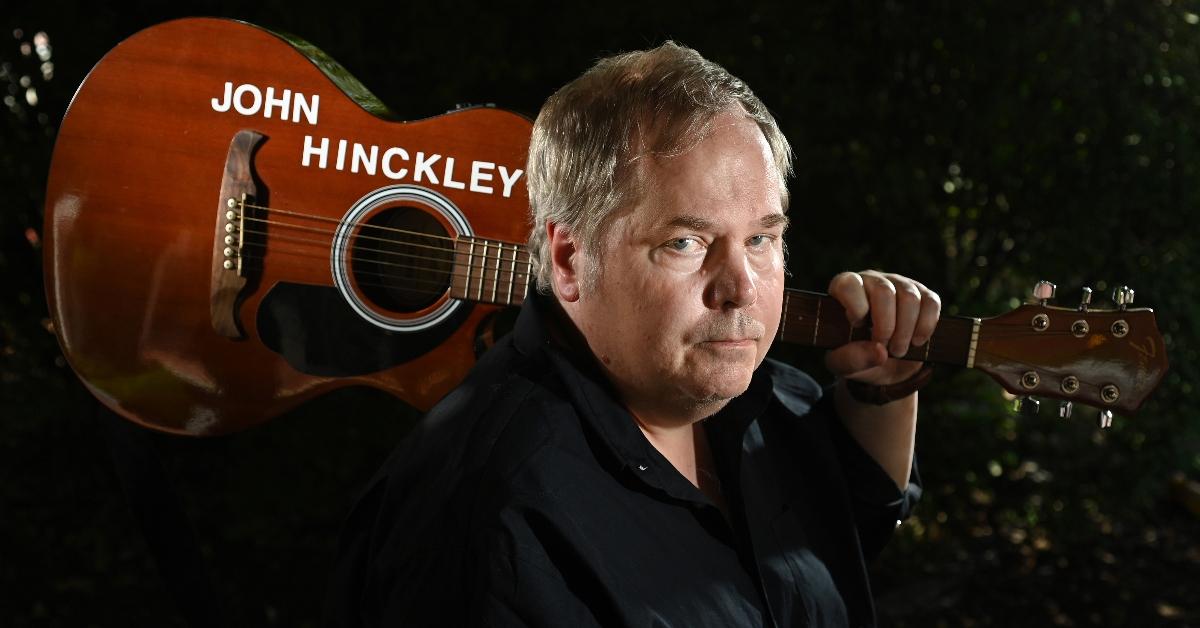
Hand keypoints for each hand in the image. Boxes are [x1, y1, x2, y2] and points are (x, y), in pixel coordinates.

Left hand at [824, 271, 940, 385]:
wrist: (879, 361)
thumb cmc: (853, 356)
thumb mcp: (843, 364)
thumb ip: (851, 359)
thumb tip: (880, 352)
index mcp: (843, 290)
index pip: (848, 284)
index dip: (856, 307)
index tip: (857, 327)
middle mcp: (871, 281)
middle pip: (884, 292)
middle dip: (887, 327)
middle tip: (884, 349)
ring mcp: (898, 284)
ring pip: (909, 297)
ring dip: (906, 329)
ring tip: (898, 350)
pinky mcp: (921, 293)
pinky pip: (931, 302)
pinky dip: (926, 326)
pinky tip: (917, 341)